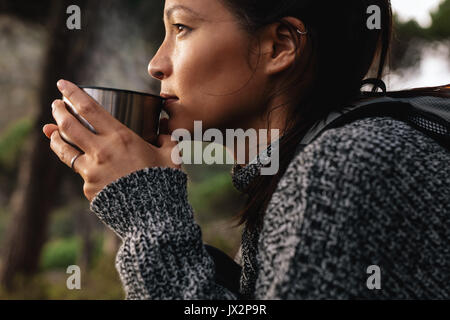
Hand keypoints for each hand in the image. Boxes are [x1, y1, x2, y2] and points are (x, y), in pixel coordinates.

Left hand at [43, 79, 181, 201]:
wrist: (154, 217)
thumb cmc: (165, 183)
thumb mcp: (171, 155)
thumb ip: (166, 138)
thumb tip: (165, 130)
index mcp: (120, 138)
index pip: (89, 108)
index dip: (72, 93)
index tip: (62, 83)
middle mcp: (100, 152)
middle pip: (68, 126)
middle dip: (58, 111)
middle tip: (56, 105)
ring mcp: (91, 172)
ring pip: (64, 150)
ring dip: (55, 137)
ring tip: (50, 131)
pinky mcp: (88, 190)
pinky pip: (81, 174)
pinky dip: (81, 167)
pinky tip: (84, 165)